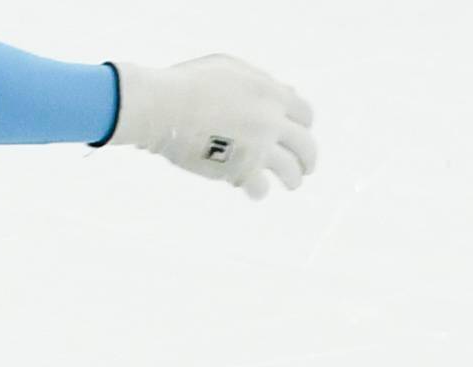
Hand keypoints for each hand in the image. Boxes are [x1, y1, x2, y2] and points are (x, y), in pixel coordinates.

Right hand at [106, 57, 316, 198]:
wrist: (163, 105)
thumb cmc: (188, 84)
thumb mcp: (230, 69)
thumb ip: (259, 80)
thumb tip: (284, 91)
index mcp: (271, 93)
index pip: (305, 113)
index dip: (303, 126)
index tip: (299, 135)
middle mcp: (271, 120)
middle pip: (306, 145)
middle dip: (308, 158)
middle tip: (306, 168)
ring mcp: (259, 147)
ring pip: (291, 171)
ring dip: (293, 180)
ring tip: (291, 184)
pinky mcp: (240, 169)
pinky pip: (261, 188)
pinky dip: (259, 191)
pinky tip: (254, 191)